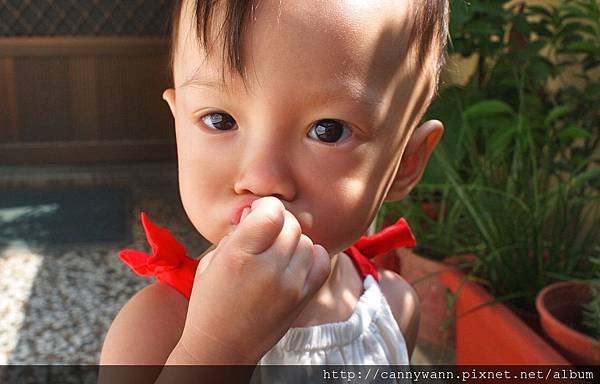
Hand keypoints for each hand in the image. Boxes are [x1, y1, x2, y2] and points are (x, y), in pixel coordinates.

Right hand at [180, 196, 331, 363]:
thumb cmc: (211, 302)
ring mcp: (290, 286)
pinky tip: (295, 261)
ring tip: (276, 253)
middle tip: (265, 235)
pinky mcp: (303, 298)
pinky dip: (312, 255)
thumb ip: (237, 233)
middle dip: (278, 223)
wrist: (222, 348)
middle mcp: (268, 269)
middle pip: (291, 224)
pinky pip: (322, 261)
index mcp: (239, 257)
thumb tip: (257, 211)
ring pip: (306, 241)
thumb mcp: (212, 261)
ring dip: (293, 241)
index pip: (272, 211)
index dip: (265, 208)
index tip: (257, 216)